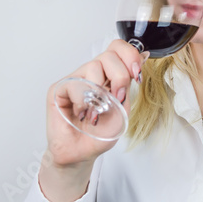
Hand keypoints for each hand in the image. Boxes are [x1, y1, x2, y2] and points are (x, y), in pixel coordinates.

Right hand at [46, 39, 148, 166]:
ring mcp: (75, 79)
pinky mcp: (59, 88)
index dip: (129, 55)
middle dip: (120, 77)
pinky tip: (83, 113)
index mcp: (108, 75)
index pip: (118, 48)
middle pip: (110, 54)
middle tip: (118, 98)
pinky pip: (75, 83)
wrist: (83, 153)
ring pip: (94, 65)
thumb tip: (144, 56)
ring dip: (102, 91)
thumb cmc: (100, 134)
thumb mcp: (123, 106)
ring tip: (98, 110)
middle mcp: (92, 74)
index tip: (136, 73)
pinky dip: (84, 101)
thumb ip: (129, 82)